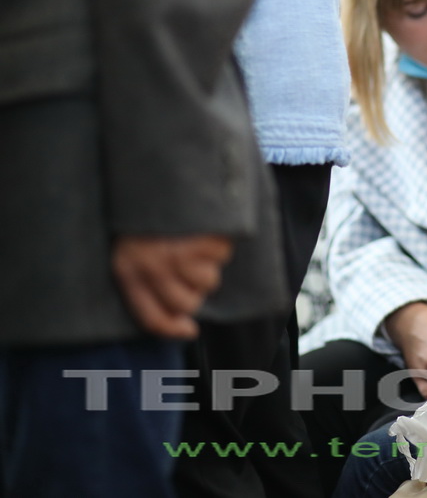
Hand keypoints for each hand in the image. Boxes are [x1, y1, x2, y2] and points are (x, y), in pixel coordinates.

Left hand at [112, 234, 231, 338]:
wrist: (162, 174)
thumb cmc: (148, 222)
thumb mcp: (132, 254)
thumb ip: (149, 292)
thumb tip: (189, 331)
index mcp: (127, 270)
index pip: (153, 317)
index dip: (173, 329)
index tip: (189, 331)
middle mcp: (152, 266)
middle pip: (187, 304)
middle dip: (194, 290)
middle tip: (189, 267)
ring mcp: (178, 253)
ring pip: (207, 282)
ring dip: (207, 266)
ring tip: (193, 245)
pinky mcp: (201, 239)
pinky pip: (220, 257)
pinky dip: (216, 246)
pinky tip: (201, 232)